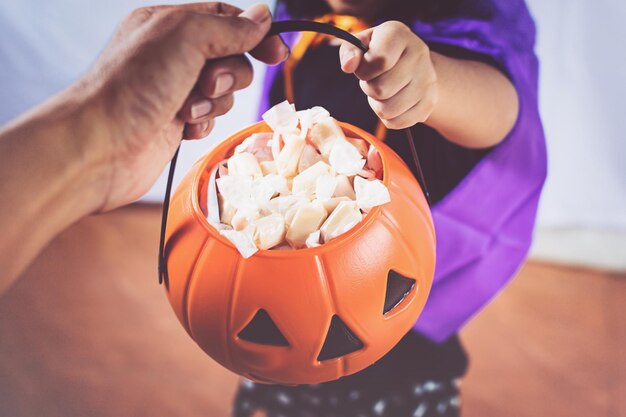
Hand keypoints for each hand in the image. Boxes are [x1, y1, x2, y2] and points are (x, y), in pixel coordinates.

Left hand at [79, 2, 287, 210]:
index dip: (254, 34)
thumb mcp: (186, 37)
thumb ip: (229, 27)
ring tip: (186, 110)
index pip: (224, 18)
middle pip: (230, 57)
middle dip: (228, 74)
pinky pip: (209, 119)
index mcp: (168, 24)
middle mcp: (171, 55)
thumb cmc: (132, 85)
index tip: (278, 53)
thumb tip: (263, 16)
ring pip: (223, 92)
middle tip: (206, 84)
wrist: (100, 145)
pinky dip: (202, 123)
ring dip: (213, 103)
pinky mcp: (174, 123)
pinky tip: (182, 128)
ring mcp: (172, 90)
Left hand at [339, 21, 437, 128]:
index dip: (364, 71)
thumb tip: (348, 65)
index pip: (379, 61)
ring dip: (378, 105)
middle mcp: (418, 54)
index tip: (364, 68)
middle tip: (374, 80)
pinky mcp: (429, 103)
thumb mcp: (361, 44)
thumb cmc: (380, 52)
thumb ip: (349, 50)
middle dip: (369, 89)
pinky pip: (397, 123)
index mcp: (399, 35)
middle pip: (381, 90)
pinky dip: (388, 117)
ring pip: (388, 110)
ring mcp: (428, 80)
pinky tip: (392, 102)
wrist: (412, 63)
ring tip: (383, 90)